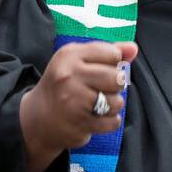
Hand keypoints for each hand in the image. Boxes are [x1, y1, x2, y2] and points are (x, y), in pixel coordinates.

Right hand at [19, 41, 138, 171]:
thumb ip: (107, 52)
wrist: (38, 117)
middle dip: (116, 84)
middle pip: (116, 77)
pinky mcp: (80, 123)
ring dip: (113, 105)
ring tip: (99, 104)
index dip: (114, 62)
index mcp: (69, 55)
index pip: (111, 53)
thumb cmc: (63, 84)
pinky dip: (110, 121)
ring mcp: (74, 101)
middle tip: (104, 87)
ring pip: (116, 101)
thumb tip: (133, 48)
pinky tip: (97, 117)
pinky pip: (113, 122)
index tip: (104, 68)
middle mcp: (70, 76)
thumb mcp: (78, 61)